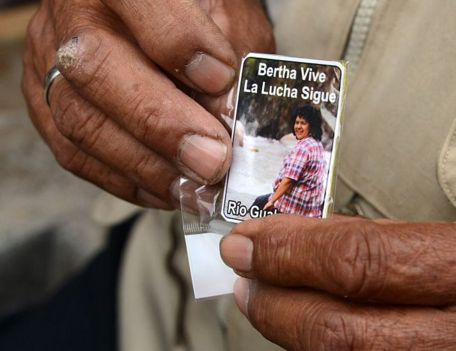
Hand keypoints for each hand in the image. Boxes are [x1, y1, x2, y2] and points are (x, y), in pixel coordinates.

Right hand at [23, 0, 273, 208]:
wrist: (150, 22)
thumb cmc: (197, 16)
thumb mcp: (226, 13)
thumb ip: (231, 50)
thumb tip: (228, 116)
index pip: (138, 1)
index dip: (179, 42)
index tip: (221, 79)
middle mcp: (73, 16)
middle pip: (96, 69)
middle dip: (161, 123)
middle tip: (213, 160)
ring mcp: (50, 63)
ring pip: (81, 122)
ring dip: (147, 166)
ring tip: (199, 188)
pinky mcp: (45, 108)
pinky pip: (75, 155)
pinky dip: (128, 181)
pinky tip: (170, 190)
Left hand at [221, 216, 455, 349]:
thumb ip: (400, 249)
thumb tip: (315, 247)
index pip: (360, 262)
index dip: (289, 253)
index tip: (248, 241)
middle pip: (338, 330)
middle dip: (273, 300)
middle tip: (241, 273)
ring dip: (290, 334)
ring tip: (267, 300)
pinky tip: (311, 336)